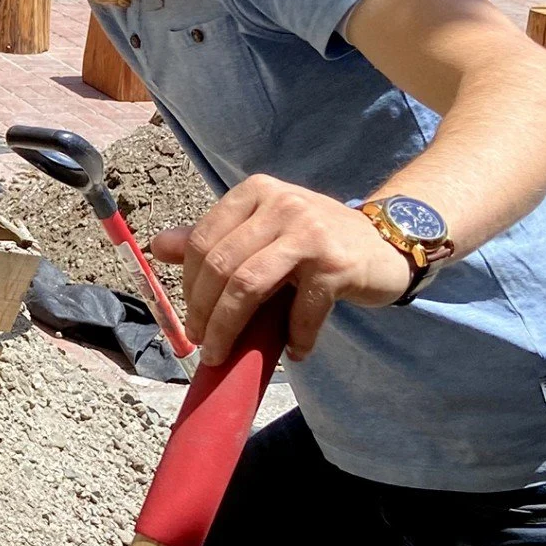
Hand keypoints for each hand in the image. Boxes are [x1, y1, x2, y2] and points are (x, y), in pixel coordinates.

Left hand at [147, 175, 411, 364]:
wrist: (386, 243)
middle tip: (204, 346)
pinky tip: (295, 352)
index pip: (204, 240)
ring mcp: (310, 231)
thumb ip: (215, 239)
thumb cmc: (316, 242)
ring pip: (248, 286)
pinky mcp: (336, 264)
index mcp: (256, 191)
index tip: (190, 320)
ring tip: (225, 354)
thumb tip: (159, 246)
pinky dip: (294, 338)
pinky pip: (300, 310)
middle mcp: (282, 204)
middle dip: (204, 314)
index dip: (189, 286)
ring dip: (230, 329)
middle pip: (222, 266)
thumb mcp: (263, 231)